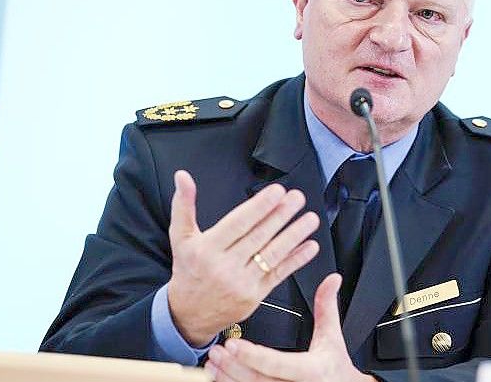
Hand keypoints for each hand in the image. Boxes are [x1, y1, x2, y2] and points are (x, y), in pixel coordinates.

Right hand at [167, 170, 319, 345]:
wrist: (189, 314)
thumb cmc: (188, 269)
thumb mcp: (180, 237)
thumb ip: (183, 205)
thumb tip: (182, 176)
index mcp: (207, 249)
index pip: (238, 224)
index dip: (260, 207)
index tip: (277, 192)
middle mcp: (224, 266)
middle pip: (259, 236)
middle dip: (281, 215)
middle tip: (298, 198)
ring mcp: (241, 283)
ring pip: (272, 254)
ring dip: (294, 235)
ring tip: (310, 219)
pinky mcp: (255, 296)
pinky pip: (279, 274)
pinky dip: (296, 260)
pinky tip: (310, 246)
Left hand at [205, 273, 375, 381]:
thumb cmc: (333, 367)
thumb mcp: (331, 337)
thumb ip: (326, 307)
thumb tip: (332, 279)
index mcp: (311, 370)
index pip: (277, 363)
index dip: (252, 355)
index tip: (233, 343)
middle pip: (257, 380)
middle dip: (233, 365)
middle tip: (217, 349)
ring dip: (227, 378)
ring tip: (213, 362)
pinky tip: (220, 376)